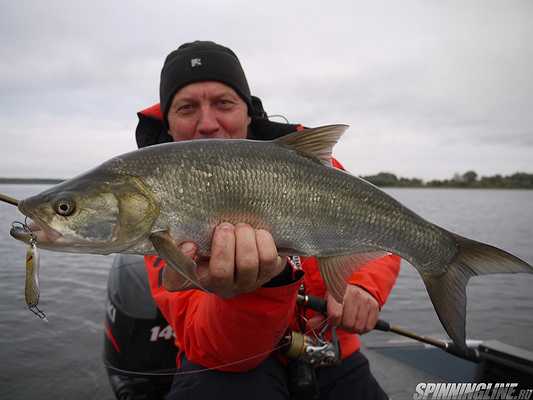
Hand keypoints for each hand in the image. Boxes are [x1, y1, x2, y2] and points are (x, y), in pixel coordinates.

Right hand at [163, 223, 285, 296]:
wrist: (249, 252)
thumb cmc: (218, 248)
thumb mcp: (198, 246)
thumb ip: (182, 244)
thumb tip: (188, 246)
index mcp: (197, 276)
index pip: (177, 281)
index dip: (183, 261)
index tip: (190, 244)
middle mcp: (222, 286)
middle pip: (221, 272)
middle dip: (224, 244)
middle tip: (225, 226)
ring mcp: (248, 282)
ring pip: (248, 264)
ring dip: (245, 239)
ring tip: (243, 227)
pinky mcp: (269, 272)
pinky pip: (268, 258)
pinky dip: (263, 240)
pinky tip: (258, 232)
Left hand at [306, 285, 379, 334]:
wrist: (358, 286)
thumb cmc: (341, 295)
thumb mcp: (328, 301)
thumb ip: (319, 315)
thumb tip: (311, 325)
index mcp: (339, 292)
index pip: (335, 314)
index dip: (333, 321)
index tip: (333, 320)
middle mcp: (353, 294)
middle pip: (348, 323)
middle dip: (344, 326)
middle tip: (343, 321)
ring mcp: (365, 300)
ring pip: (359, 326)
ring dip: (354, 328)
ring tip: (351, 321)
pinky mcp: (374, 306)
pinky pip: (369, 326)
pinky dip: (364, 328)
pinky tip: (359, 321)